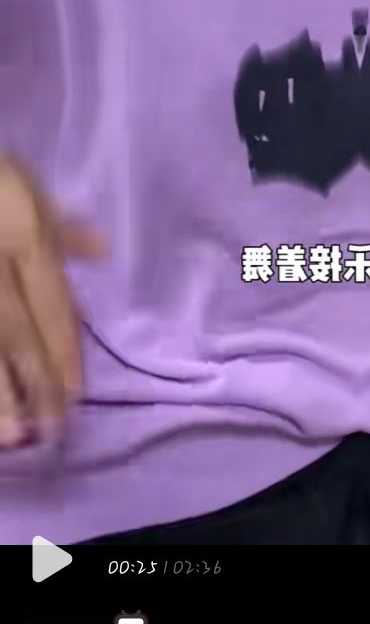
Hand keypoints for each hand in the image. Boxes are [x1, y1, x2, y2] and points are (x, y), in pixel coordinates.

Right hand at [0, 156, 105, 447]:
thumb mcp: (24, 185)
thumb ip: (59, 226)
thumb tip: (102, 249)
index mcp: (23, 237)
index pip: (50, 303)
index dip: (63, 350)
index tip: (75, 396)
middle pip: (17, 332)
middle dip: (36, 384)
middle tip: (52, 433)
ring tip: (13, 438)